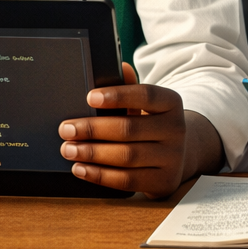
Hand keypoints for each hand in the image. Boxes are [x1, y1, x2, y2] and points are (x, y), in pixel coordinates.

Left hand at [59, 63, 200, 197]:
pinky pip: (127, 180)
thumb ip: (131, 88)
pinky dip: (100, 175)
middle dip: (93, 129)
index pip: (146, 95)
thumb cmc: (154, 125)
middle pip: (130, 128)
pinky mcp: (163, 182)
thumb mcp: (147, 105)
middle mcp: (176, 129)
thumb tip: (119, 66)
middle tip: (66, 129)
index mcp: (172, 103)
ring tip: (68, 149)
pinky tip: (81, 168)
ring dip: (92, 153)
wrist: (180, 154)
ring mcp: (172, 158)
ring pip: (127, 156)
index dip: (118, 95)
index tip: (89, 97)